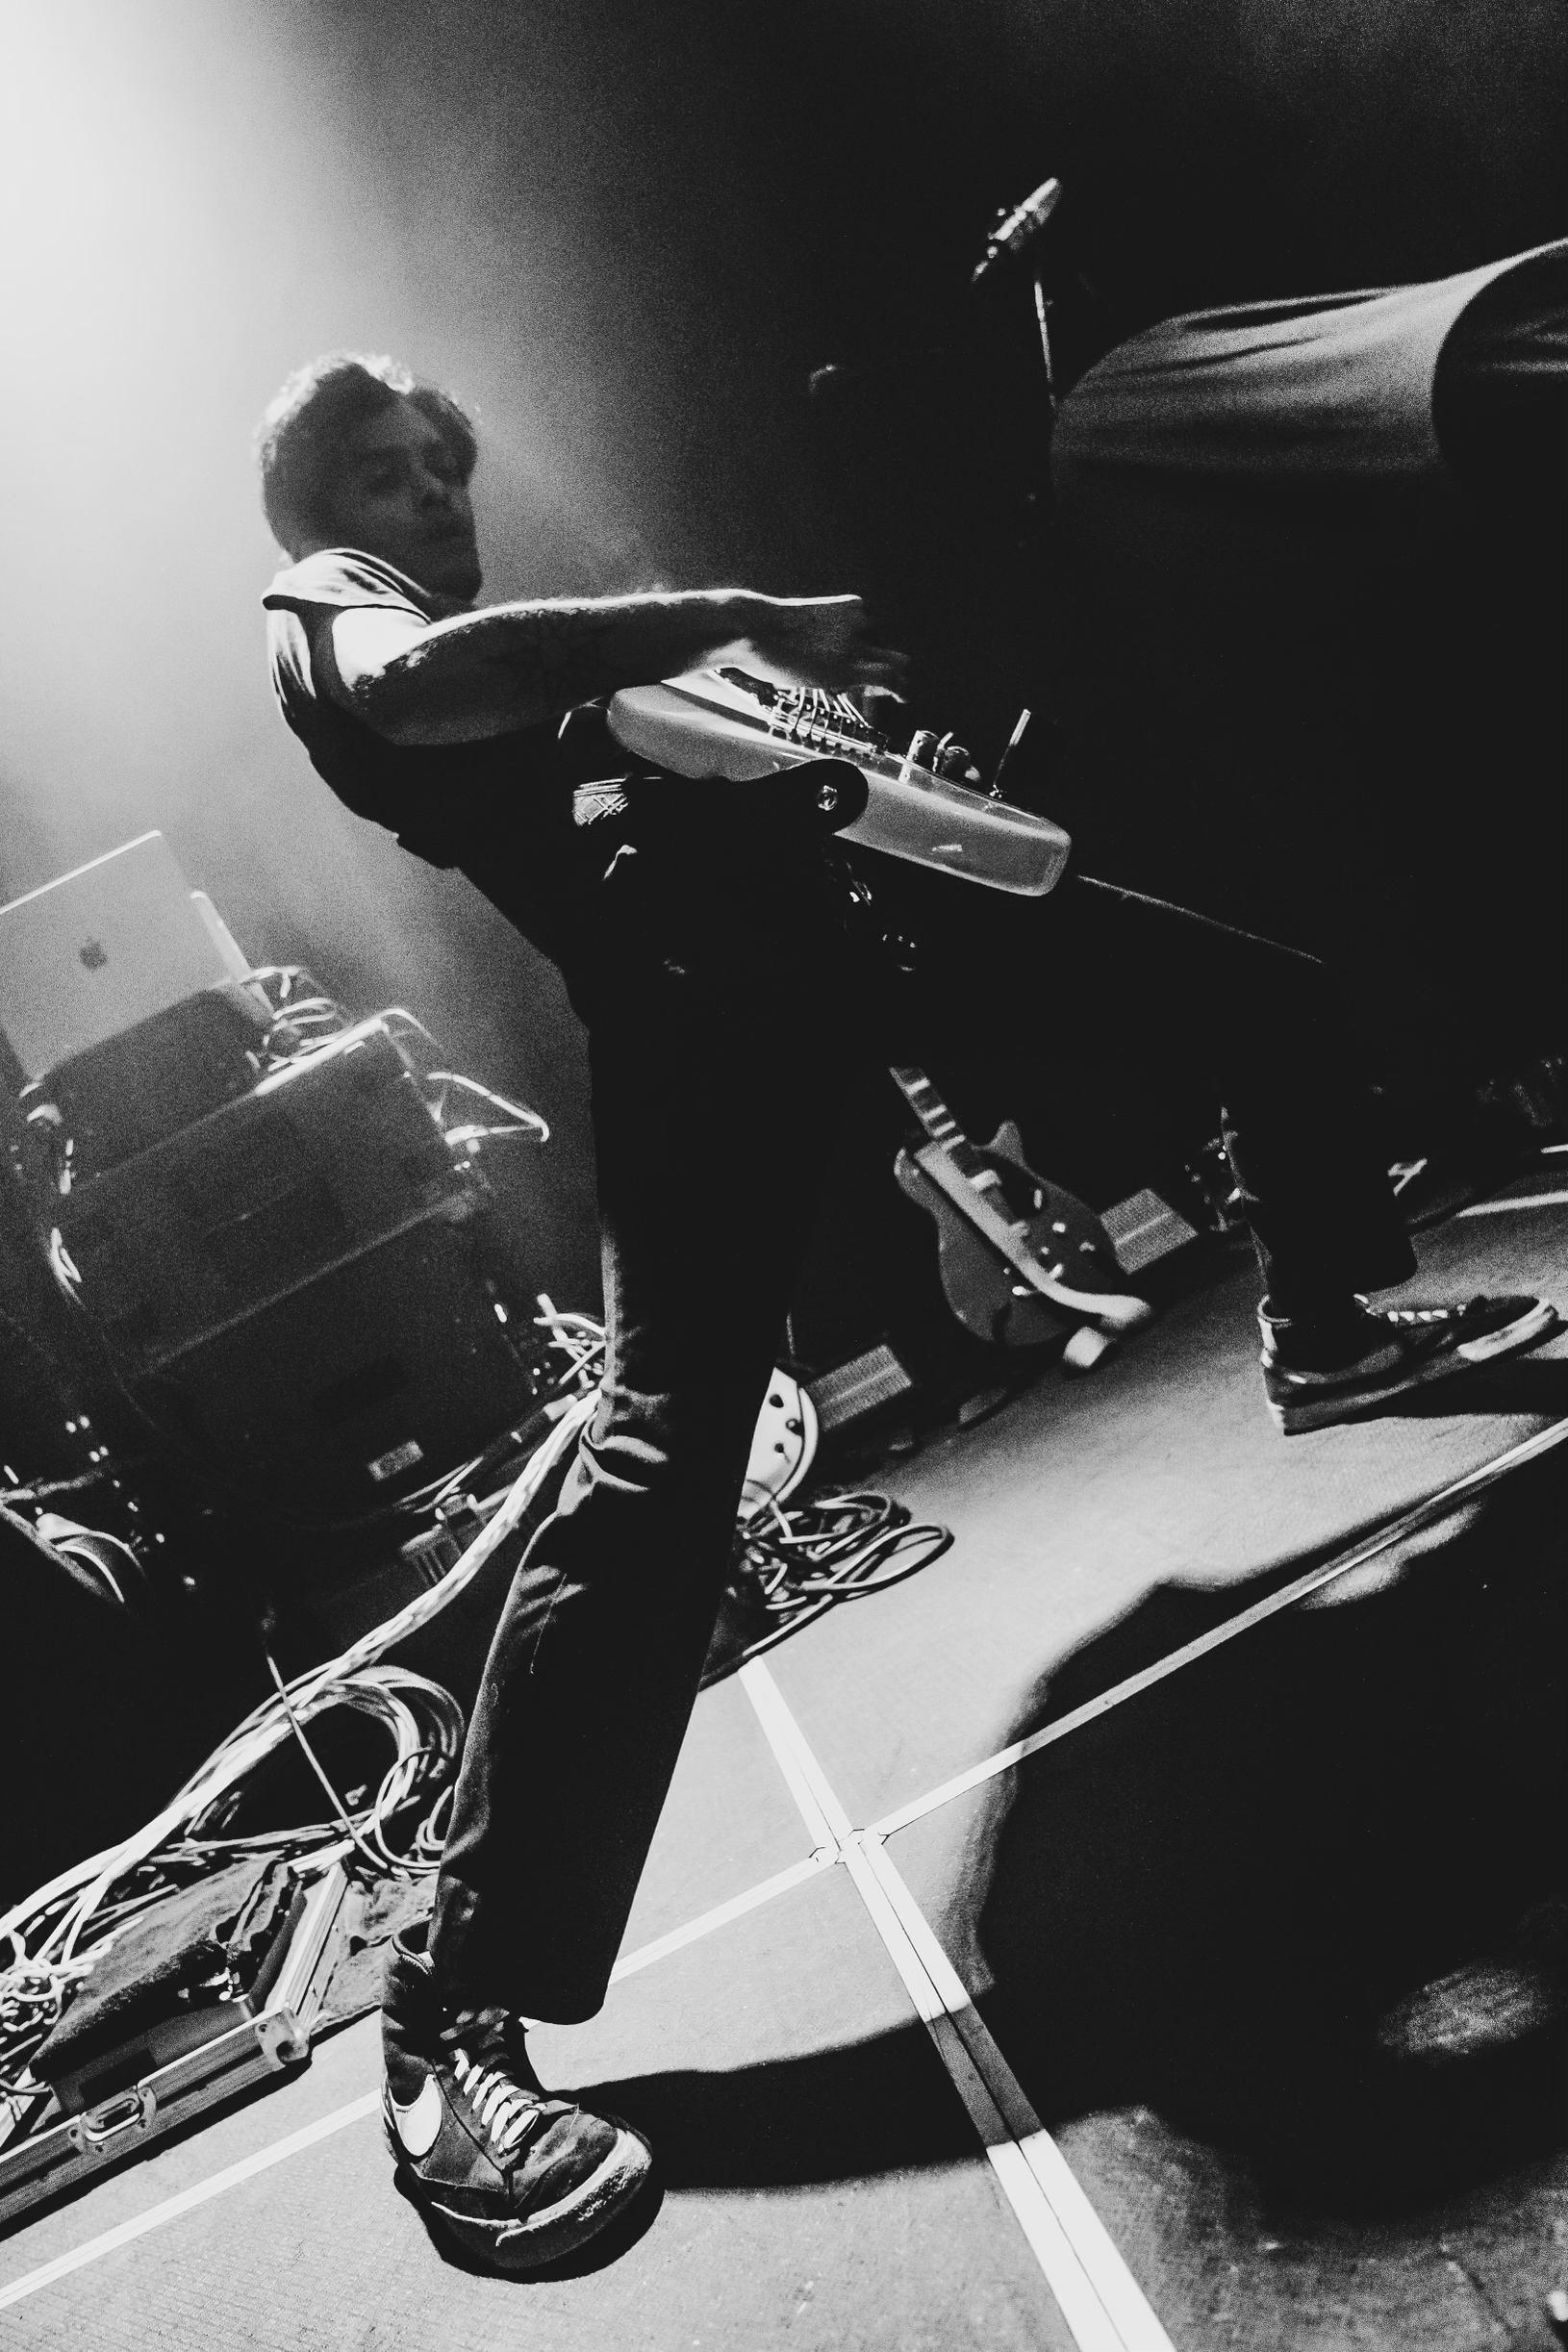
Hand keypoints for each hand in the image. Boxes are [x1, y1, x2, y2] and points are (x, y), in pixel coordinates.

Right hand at [727, 593, 909, 696]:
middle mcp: (861, 622)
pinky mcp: (852, 667)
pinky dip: (902, 691)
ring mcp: (858, 644)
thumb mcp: (805, 627)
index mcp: (851, 608)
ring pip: (893, 666)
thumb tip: (836, 666)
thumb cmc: (768, 630)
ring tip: (859, 696)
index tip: (858, 673)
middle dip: (880, 668)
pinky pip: (892, 680)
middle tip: (866, 687)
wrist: (754, 627)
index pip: (875, 636)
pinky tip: (905, 699)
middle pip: (888, 651)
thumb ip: (827, 641)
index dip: (869, 657)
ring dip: (882, 683)